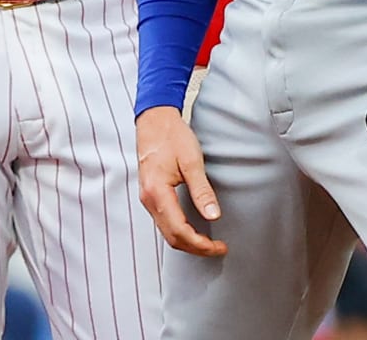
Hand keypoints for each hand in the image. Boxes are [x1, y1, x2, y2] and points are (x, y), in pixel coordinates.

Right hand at [136, 106, 225, 257]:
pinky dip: (179, 231)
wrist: (154, 119)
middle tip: (217, 248)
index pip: (180, 231)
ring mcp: (147, 198)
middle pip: (171, 237)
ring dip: (187, 242)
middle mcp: (148, 199)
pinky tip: (193, 229)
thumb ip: (202, 191)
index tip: (219, 246)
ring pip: (166, 232)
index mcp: (158, 193)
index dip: (201, 244)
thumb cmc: (171, 136)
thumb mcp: (192, 161)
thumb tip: (213, 215)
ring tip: (208, 242)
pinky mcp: (150, 194)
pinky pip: (163, 222)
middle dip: (195, 248)